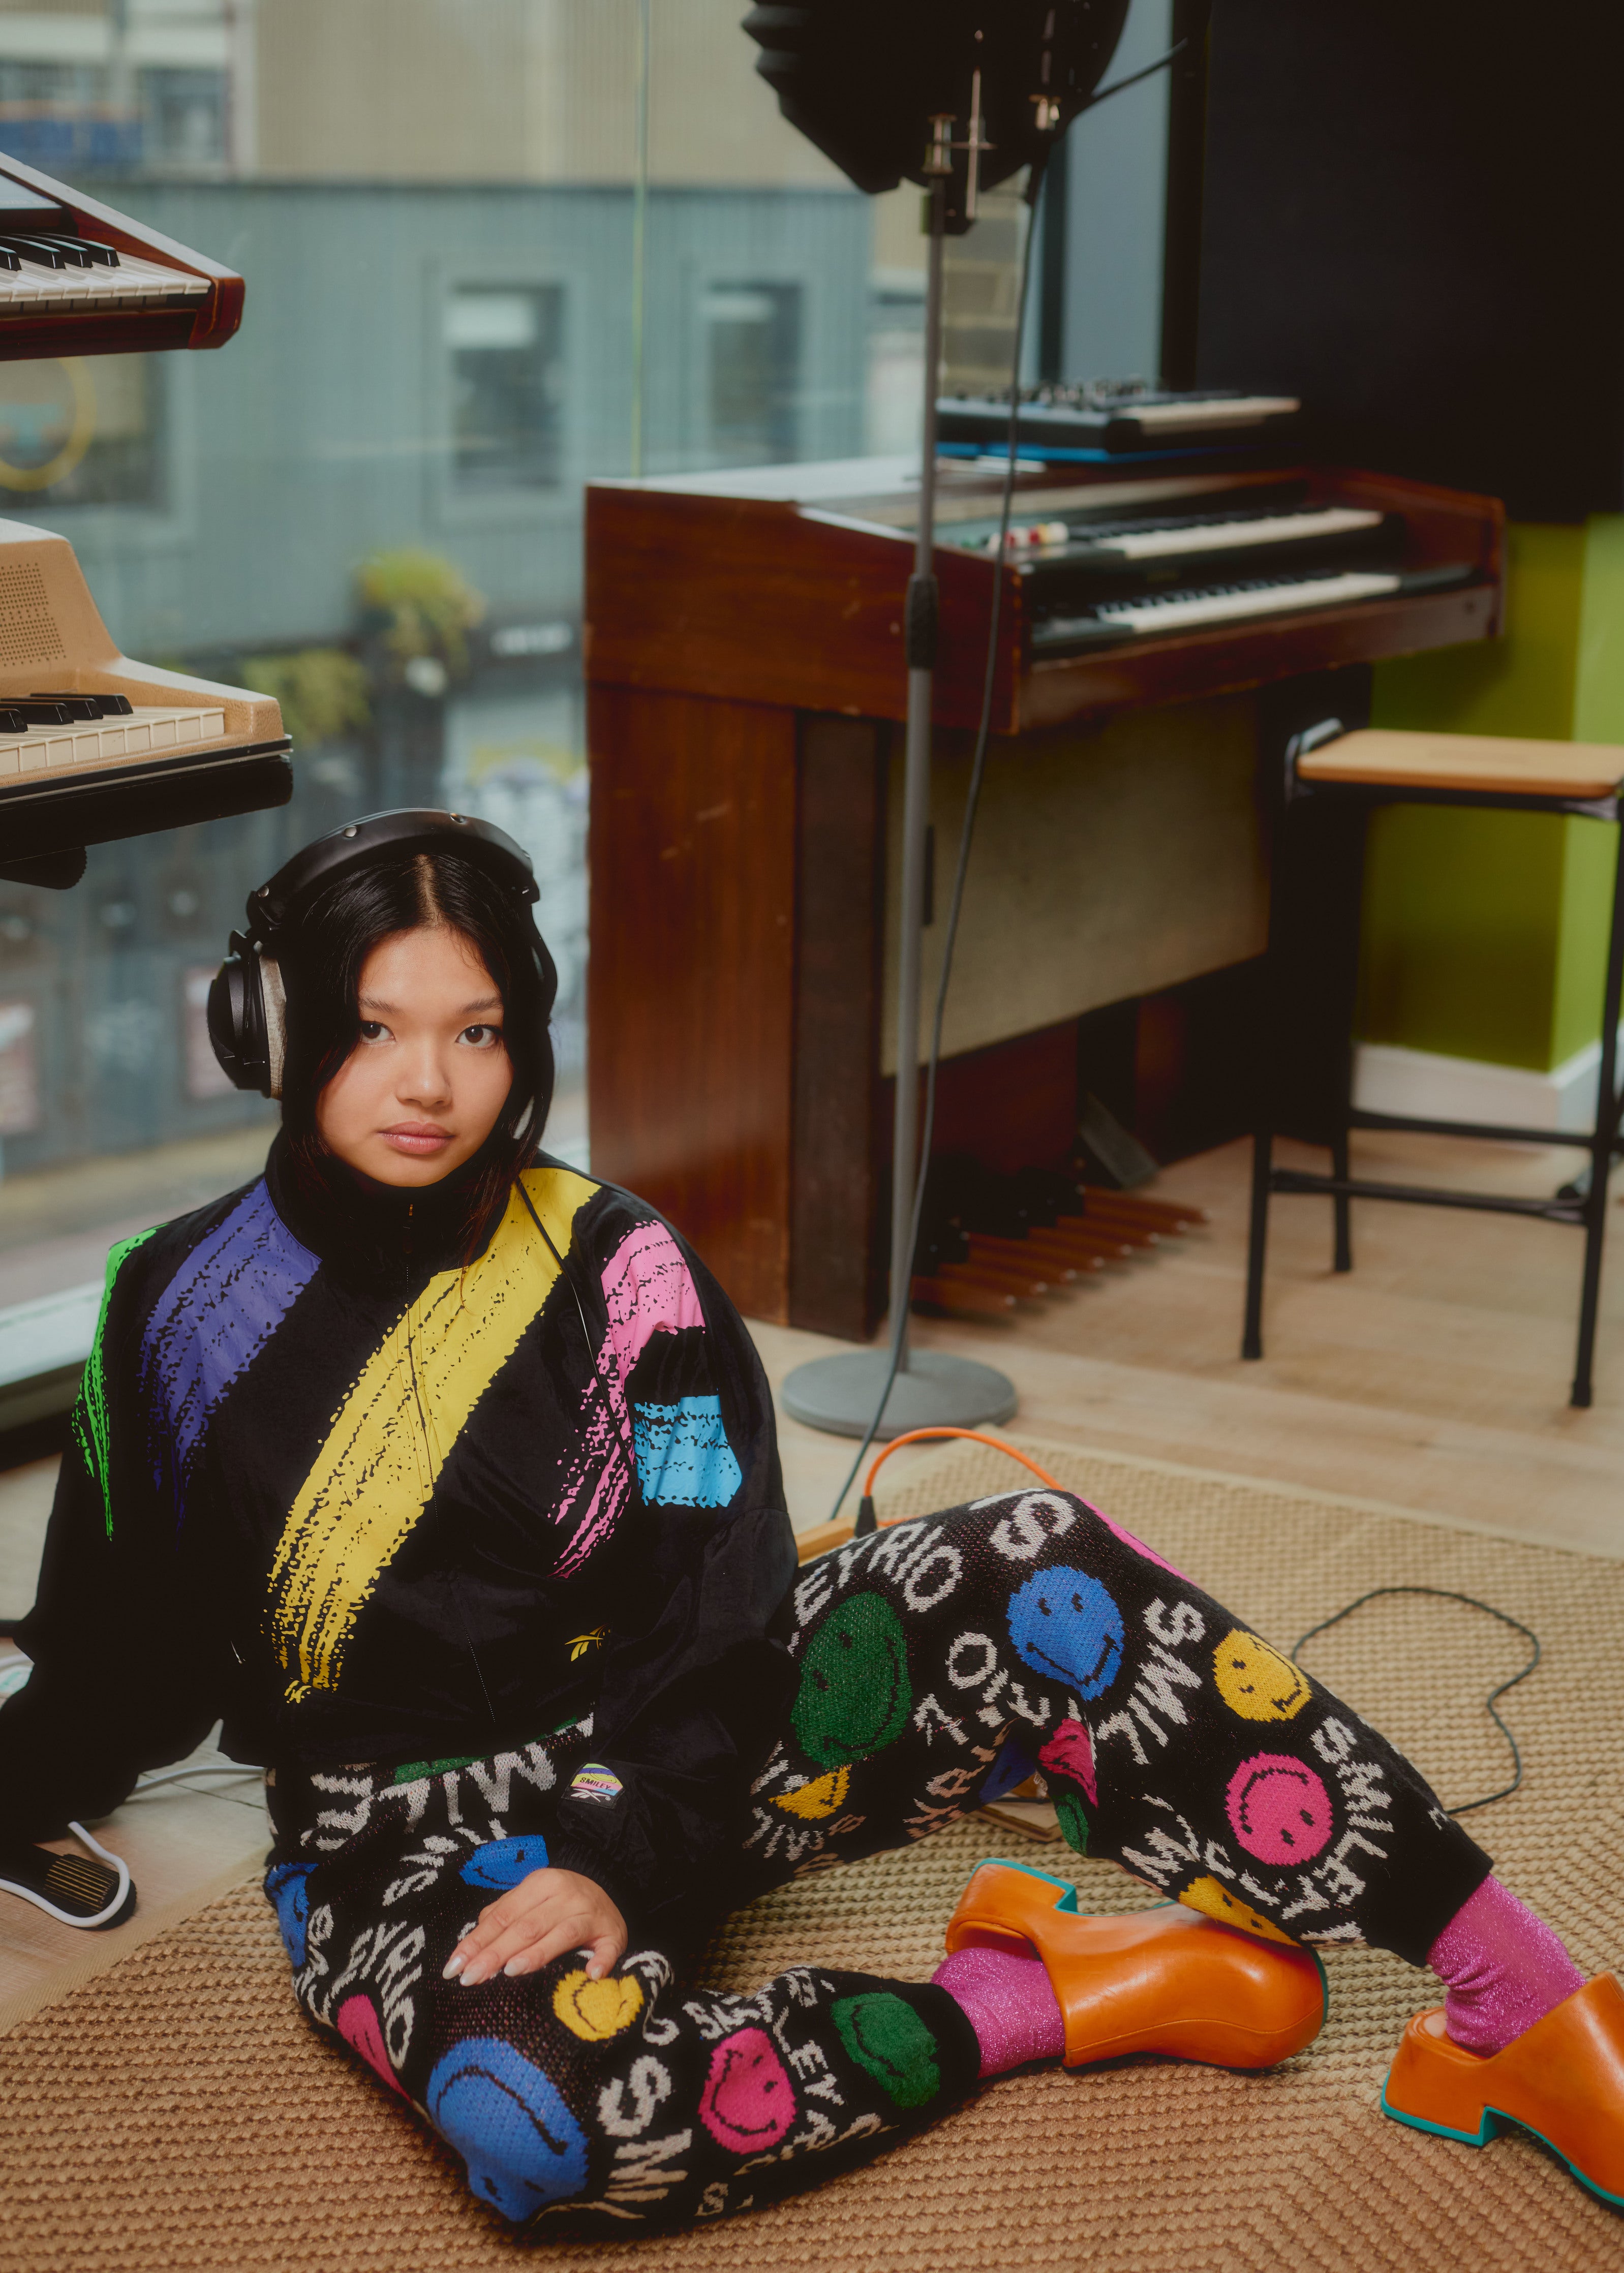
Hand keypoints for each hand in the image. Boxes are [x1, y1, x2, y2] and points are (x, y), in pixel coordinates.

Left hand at [443, 1867, 626, 1986]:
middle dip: (495, 1954)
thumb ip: (501, 1918)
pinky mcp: (613, 1933)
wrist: (608, 1894)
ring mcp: (590, 1914)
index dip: (477, 1942)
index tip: (454, 1967)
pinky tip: (591, 1973)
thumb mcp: (529, 1901)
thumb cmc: (558, 1904)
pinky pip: (607, 1948)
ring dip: (537, 1953)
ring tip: (512, 1971)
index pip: (502, 1916)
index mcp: (540, 1884)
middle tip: (470, 1978)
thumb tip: (472, 1945)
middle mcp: (565, 1895)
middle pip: (526, 1927)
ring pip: (561, 1935)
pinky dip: (600, 1960)